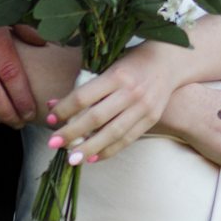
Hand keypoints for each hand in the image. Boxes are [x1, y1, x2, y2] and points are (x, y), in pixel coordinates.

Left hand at [42, 51, 175, 163]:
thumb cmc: (132, 62)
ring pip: (112, 133)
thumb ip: (84, 86)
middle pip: (95, 118)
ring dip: (89, 148)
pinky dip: (109, 150)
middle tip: (53, 144)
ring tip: (71, 159)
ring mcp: (143, 107)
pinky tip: (93, 158)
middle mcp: (130, 92)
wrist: (170, 60)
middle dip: (72, 133)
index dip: (64, 110)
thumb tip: (53, 105)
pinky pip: (127, 139)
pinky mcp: (151, 118)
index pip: (84, 96)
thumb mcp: (108, 66)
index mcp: (116, 75)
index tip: (50, 119)